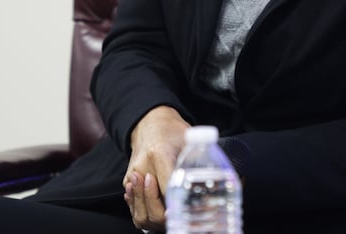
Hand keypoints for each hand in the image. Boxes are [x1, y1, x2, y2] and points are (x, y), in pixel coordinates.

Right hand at [123, 105, 189, 230]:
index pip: (169, 189)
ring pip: (141, 214)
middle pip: (154, 208)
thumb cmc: (172, 131)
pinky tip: (158, 211)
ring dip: (156, 221)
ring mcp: (133, 176)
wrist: (149, 123)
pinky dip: (146, 215)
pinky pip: (135, 209)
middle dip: (168, 218)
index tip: (188, 213)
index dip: (179, 206)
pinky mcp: (127, 182)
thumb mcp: (189, 140)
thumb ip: (199, 162)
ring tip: (170, 216)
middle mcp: (143, 167)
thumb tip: (218, 186)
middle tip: (183, 216)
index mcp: (160, 154)